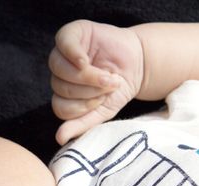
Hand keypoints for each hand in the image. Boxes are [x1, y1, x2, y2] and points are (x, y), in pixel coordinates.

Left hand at [49, 20, 143, 144]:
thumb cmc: (118, 89)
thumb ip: (80, 125)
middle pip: (60, 88)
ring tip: (107, 75)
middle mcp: (59, 74)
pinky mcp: (71, 34)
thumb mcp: (101, 112)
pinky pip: (63, 45)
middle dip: (88, 91)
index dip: (82, 107)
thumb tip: (59, 139)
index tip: (102, 101)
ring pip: (60, 71)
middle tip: (109, 86)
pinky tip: (85, 61)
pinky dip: (74, 56)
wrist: (139, 64)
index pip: (60, 107)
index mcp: (62, 93)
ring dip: (87, 76)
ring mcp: (62, 54)